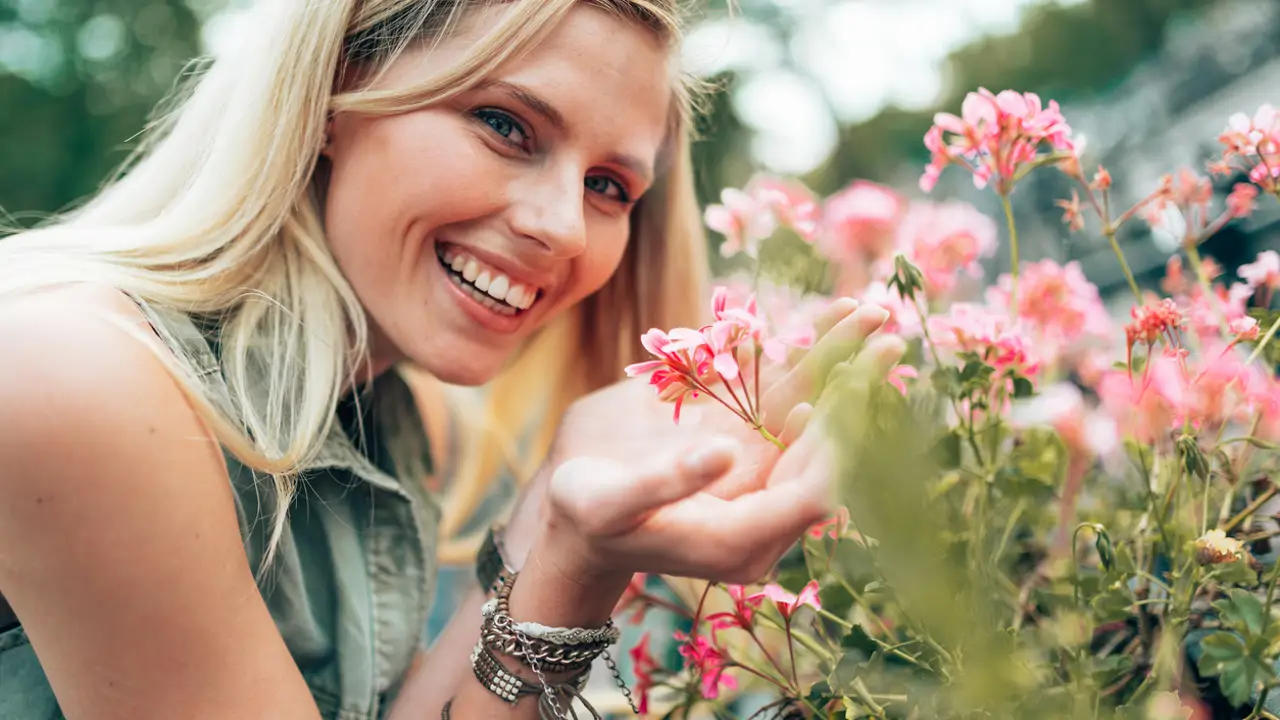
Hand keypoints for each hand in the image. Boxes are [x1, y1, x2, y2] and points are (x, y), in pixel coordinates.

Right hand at [508, 300, 905, 586]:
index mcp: (738, 540)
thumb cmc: (586, 518)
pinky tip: (830, 318)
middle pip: (820, 447)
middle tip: (887, 339)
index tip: (845, 397)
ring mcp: (753, 467)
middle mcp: (761, 505)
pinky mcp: (738, 435)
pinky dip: (801, 355)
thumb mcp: (611, 504)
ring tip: (871, 313)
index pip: (807, 495)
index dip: (830, 446)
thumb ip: (667, 482)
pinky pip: (776, 393)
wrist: (575, 517)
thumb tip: (723, 451)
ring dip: (839, 363)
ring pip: (806, 410)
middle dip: (853, 391)